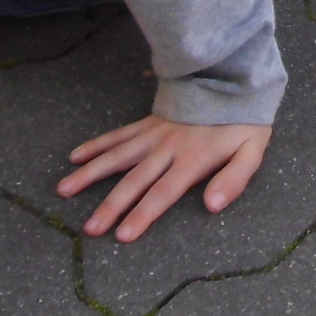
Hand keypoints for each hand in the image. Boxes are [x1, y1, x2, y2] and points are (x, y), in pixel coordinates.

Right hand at [57, 114, 269, 241]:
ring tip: (64, 189)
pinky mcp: (147, 124)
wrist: (230, 80)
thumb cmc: (242, 122)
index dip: (143, 214)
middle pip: (134, 181)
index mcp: (192, 160)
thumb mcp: (251, 151)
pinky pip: (118, 135)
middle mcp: (167, 149)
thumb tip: (212, 205)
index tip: (122, 235)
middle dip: (111, 206)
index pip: (163, 192)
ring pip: (117, 156)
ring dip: (90, 173)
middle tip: (90, 229)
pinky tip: (75, 156)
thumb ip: (234, 179)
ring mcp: (153, 135)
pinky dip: (96, 145)